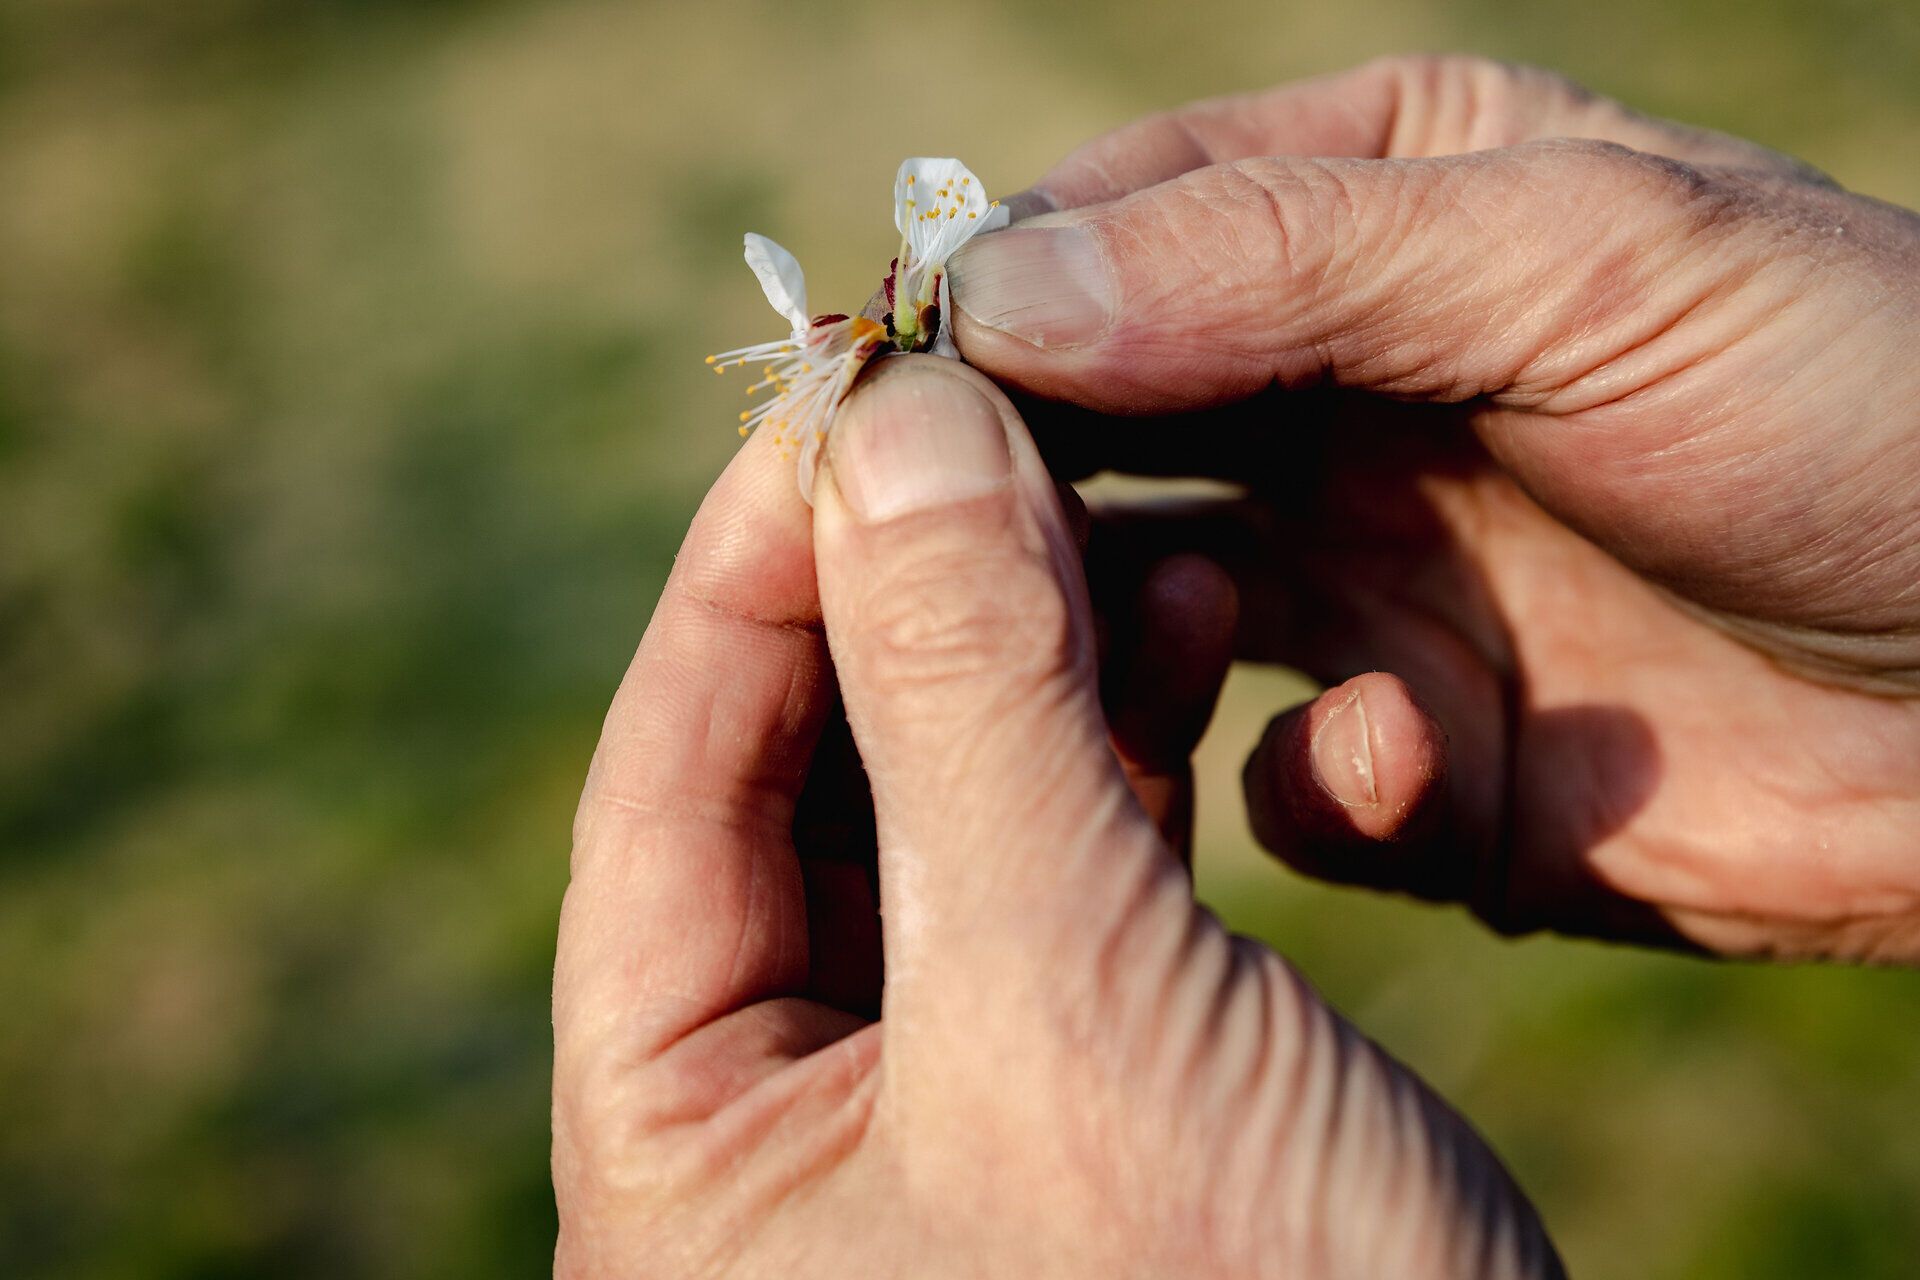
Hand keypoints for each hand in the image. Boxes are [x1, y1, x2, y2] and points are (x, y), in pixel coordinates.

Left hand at [553, 358, 1562, 1276]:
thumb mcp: (1072, 1011)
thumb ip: (969, 710)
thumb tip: (890, 426)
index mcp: (680, 1148)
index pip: (665, 781)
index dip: (754, 568)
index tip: (854, 388)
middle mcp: (780, 1127)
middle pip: (799, 781)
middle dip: (910, 600)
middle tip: (1004, 425)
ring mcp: (936, 1105)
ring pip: (943, 809)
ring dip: (1032, 659)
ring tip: (1135, 530)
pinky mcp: (1080, 1092)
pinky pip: (1057, 869)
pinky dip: (1117, 748)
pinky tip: (1189, 640)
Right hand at [948, 55, 1919, 961]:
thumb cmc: (1863, 402)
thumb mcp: (1588, 258)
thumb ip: (1284, 259)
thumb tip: (993, 296)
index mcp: (1377, 219)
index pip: (1105, 233)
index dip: (984, 298)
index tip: (877, 377)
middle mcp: (1342, 399)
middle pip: (1089, 428)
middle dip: (1007, 488)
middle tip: (919, 544)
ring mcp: (1372, 586)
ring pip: (1145, 617)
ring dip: (1132, 647)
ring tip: (1194, 642)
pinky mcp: (1426, 762)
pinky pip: (1284, 787)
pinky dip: (1317, 789)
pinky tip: (1423, 763)